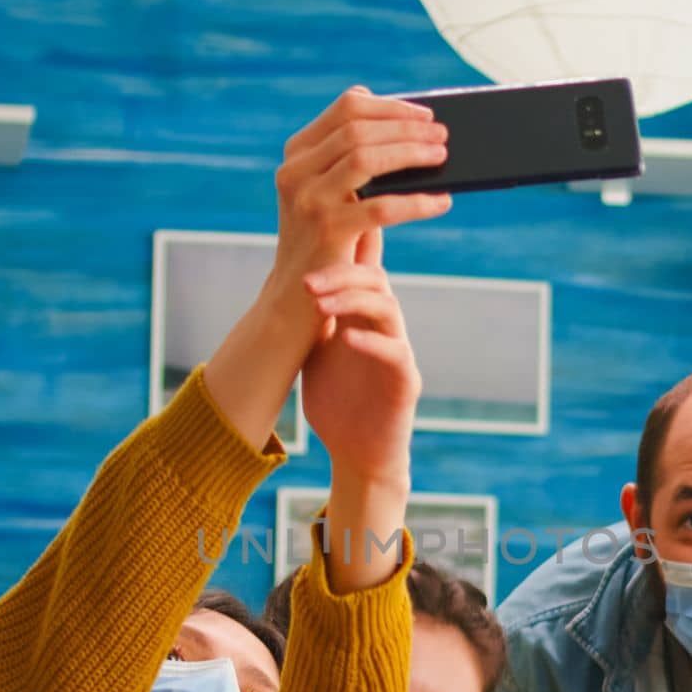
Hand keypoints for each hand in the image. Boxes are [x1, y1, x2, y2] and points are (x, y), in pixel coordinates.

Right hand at [273, 86, 451, 284]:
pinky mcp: (328, 230)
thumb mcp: (331, 192)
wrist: (299, 295)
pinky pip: (382, 207)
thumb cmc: (328, 239)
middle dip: (406, 128)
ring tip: (441, 158)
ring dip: (411, 153)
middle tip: (442, 135)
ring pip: (367, 158)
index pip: (346, 109)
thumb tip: (407, 126)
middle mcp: (297, 171)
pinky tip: (441, 202)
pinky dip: (417, 202)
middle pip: (359, 130)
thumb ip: (352, 158)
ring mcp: (309, 199)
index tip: (424, 114)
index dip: (390, 107)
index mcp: (298, 152)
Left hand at [301, 246, 420, 489]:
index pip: (361, 270)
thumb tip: (285, 279)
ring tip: (319, 305)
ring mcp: (399, 353)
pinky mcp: (406, 382)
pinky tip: (347, 339)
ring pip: (388, 308)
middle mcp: (385, 328)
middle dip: (340, 274)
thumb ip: (313, 319)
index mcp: (362, 319)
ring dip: (352, 301)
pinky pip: (396, 353)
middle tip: (305, 282)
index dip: (346, 246)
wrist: (356, 455)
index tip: (312, 237)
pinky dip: (372, 342)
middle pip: (376, 279)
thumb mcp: (317, 352)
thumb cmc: (337, 405)